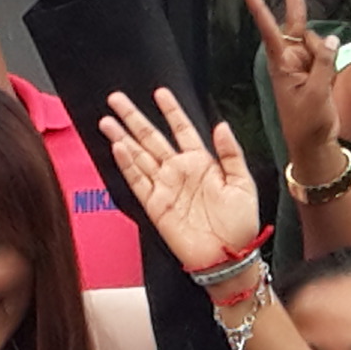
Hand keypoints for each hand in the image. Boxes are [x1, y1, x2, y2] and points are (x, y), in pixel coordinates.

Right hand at [98, 87, 265, 266]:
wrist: (228, 257)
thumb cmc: (240, 224)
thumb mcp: (243, 184)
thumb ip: (231, 153)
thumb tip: (221, 125)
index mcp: (202, 163)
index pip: (182, 129)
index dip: (171, 111)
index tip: (160, 92)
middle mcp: (179, 171)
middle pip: (152, 138)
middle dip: (134, 118)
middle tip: (116, 98)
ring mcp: (165, 187)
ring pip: (139, 156)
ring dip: (123, 137)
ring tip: (107, 120)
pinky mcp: (155, 205)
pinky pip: (137, 181)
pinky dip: (127, 164)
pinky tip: (118, 147)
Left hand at [244, 0, 345, 179]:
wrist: (315, 144)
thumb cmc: (307, 124)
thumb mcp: (317, 94)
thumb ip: (325, 63)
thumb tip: (331, 38)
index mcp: (282, 64)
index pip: (270, 29)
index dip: (260, 8)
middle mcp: (290, 58)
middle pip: (295, 20)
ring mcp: (304, 63)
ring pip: (318, 42)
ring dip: (324, 55)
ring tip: (322, 84)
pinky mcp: (317, 70)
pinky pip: (327, 54)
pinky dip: (330, 61)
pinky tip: (328, 83)